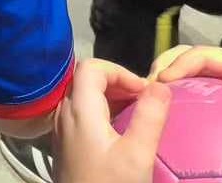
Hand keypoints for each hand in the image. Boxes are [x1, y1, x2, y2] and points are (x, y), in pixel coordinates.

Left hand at [54, 58, 170, 182]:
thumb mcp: (137, 154)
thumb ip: (150, 116)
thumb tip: (160, 85)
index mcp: (78, 109)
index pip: (91, 67)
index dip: (120, 71)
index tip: (145, 91)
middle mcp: (64, 113)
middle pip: (86, 79)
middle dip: (118, 83)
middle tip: (145, 101)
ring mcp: (61, 128)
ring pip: (83, 96)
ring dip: (111, 97)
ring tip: (138, 113)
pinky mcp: (65, 143)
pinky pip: (81, 114)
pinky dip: (102, 111)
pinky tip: (121, 129)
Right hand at [151, 48, 221, 170]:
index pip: (207, 56)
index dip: (182, 61)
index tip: (163, 81)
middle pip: (187, 62)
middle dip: (162, 67)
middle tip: (144, 91)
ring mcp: (221, 99)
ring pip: (183, 82)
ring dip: (160, 87)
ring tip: (144, 105)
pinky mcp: (216, 119)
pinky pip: (188, 107)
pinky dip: (168, 108)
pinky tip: (159, 126)